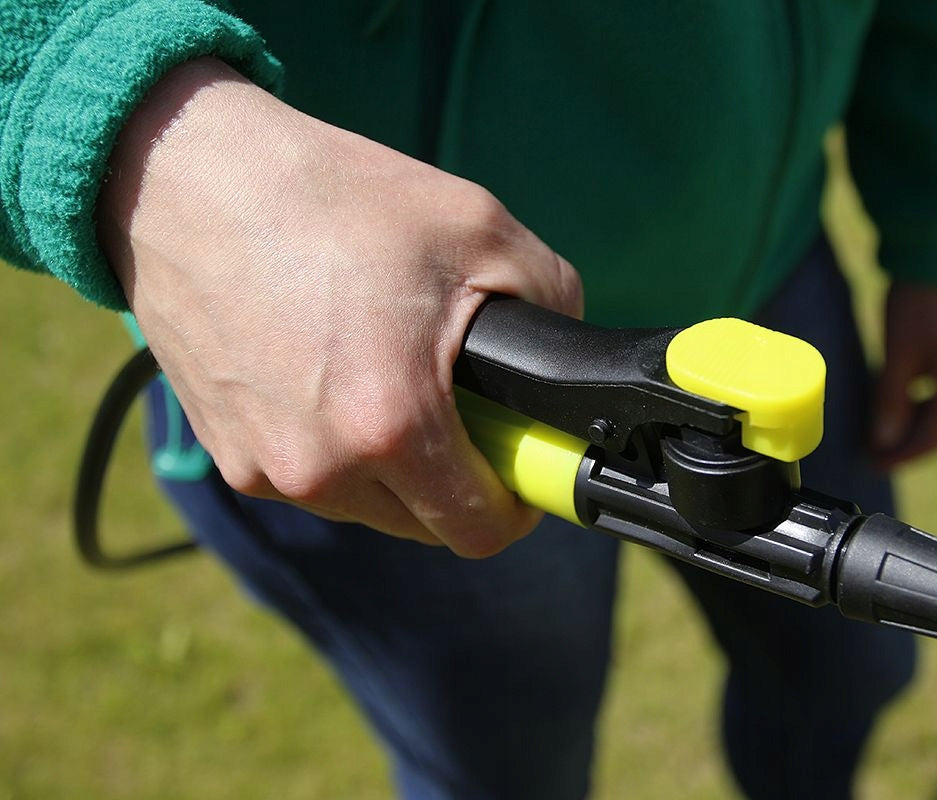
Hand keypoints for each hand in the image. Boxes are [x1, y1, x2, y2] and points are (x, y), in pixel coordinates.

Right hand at [96, 58, 582, 556]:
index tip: (519, 461)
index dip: (516, 500)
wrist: (187, 178)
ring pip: (368, 506)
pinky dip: (337, 447)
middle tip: (458, 401)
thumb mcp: (479, 228)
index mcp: (393, 425)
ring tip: (387, 374)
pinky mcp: (227, 455)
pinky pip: (312, 479)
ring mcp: (266, 469)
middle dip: (457, 477)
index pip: (480, 530)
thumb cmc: (331, 197)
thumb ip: (553, 304)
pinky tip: (330, 374)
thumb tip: (568, 359)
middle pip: (427, 525)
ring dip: (395, 465)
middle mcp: (323, 468)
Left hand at [871, 281, 936, 469]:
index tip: (875, 463)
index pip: (935, 438)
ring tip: (887, 428)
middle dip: (912, 443)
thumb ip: (892, 400)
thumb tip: (885, 441)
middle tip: (877, 451)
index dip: (904, 455)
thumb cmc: (920, 301)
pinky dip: (930, 401)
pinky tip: (906, 396)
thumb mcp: (899, 353)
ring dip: (921, 422)